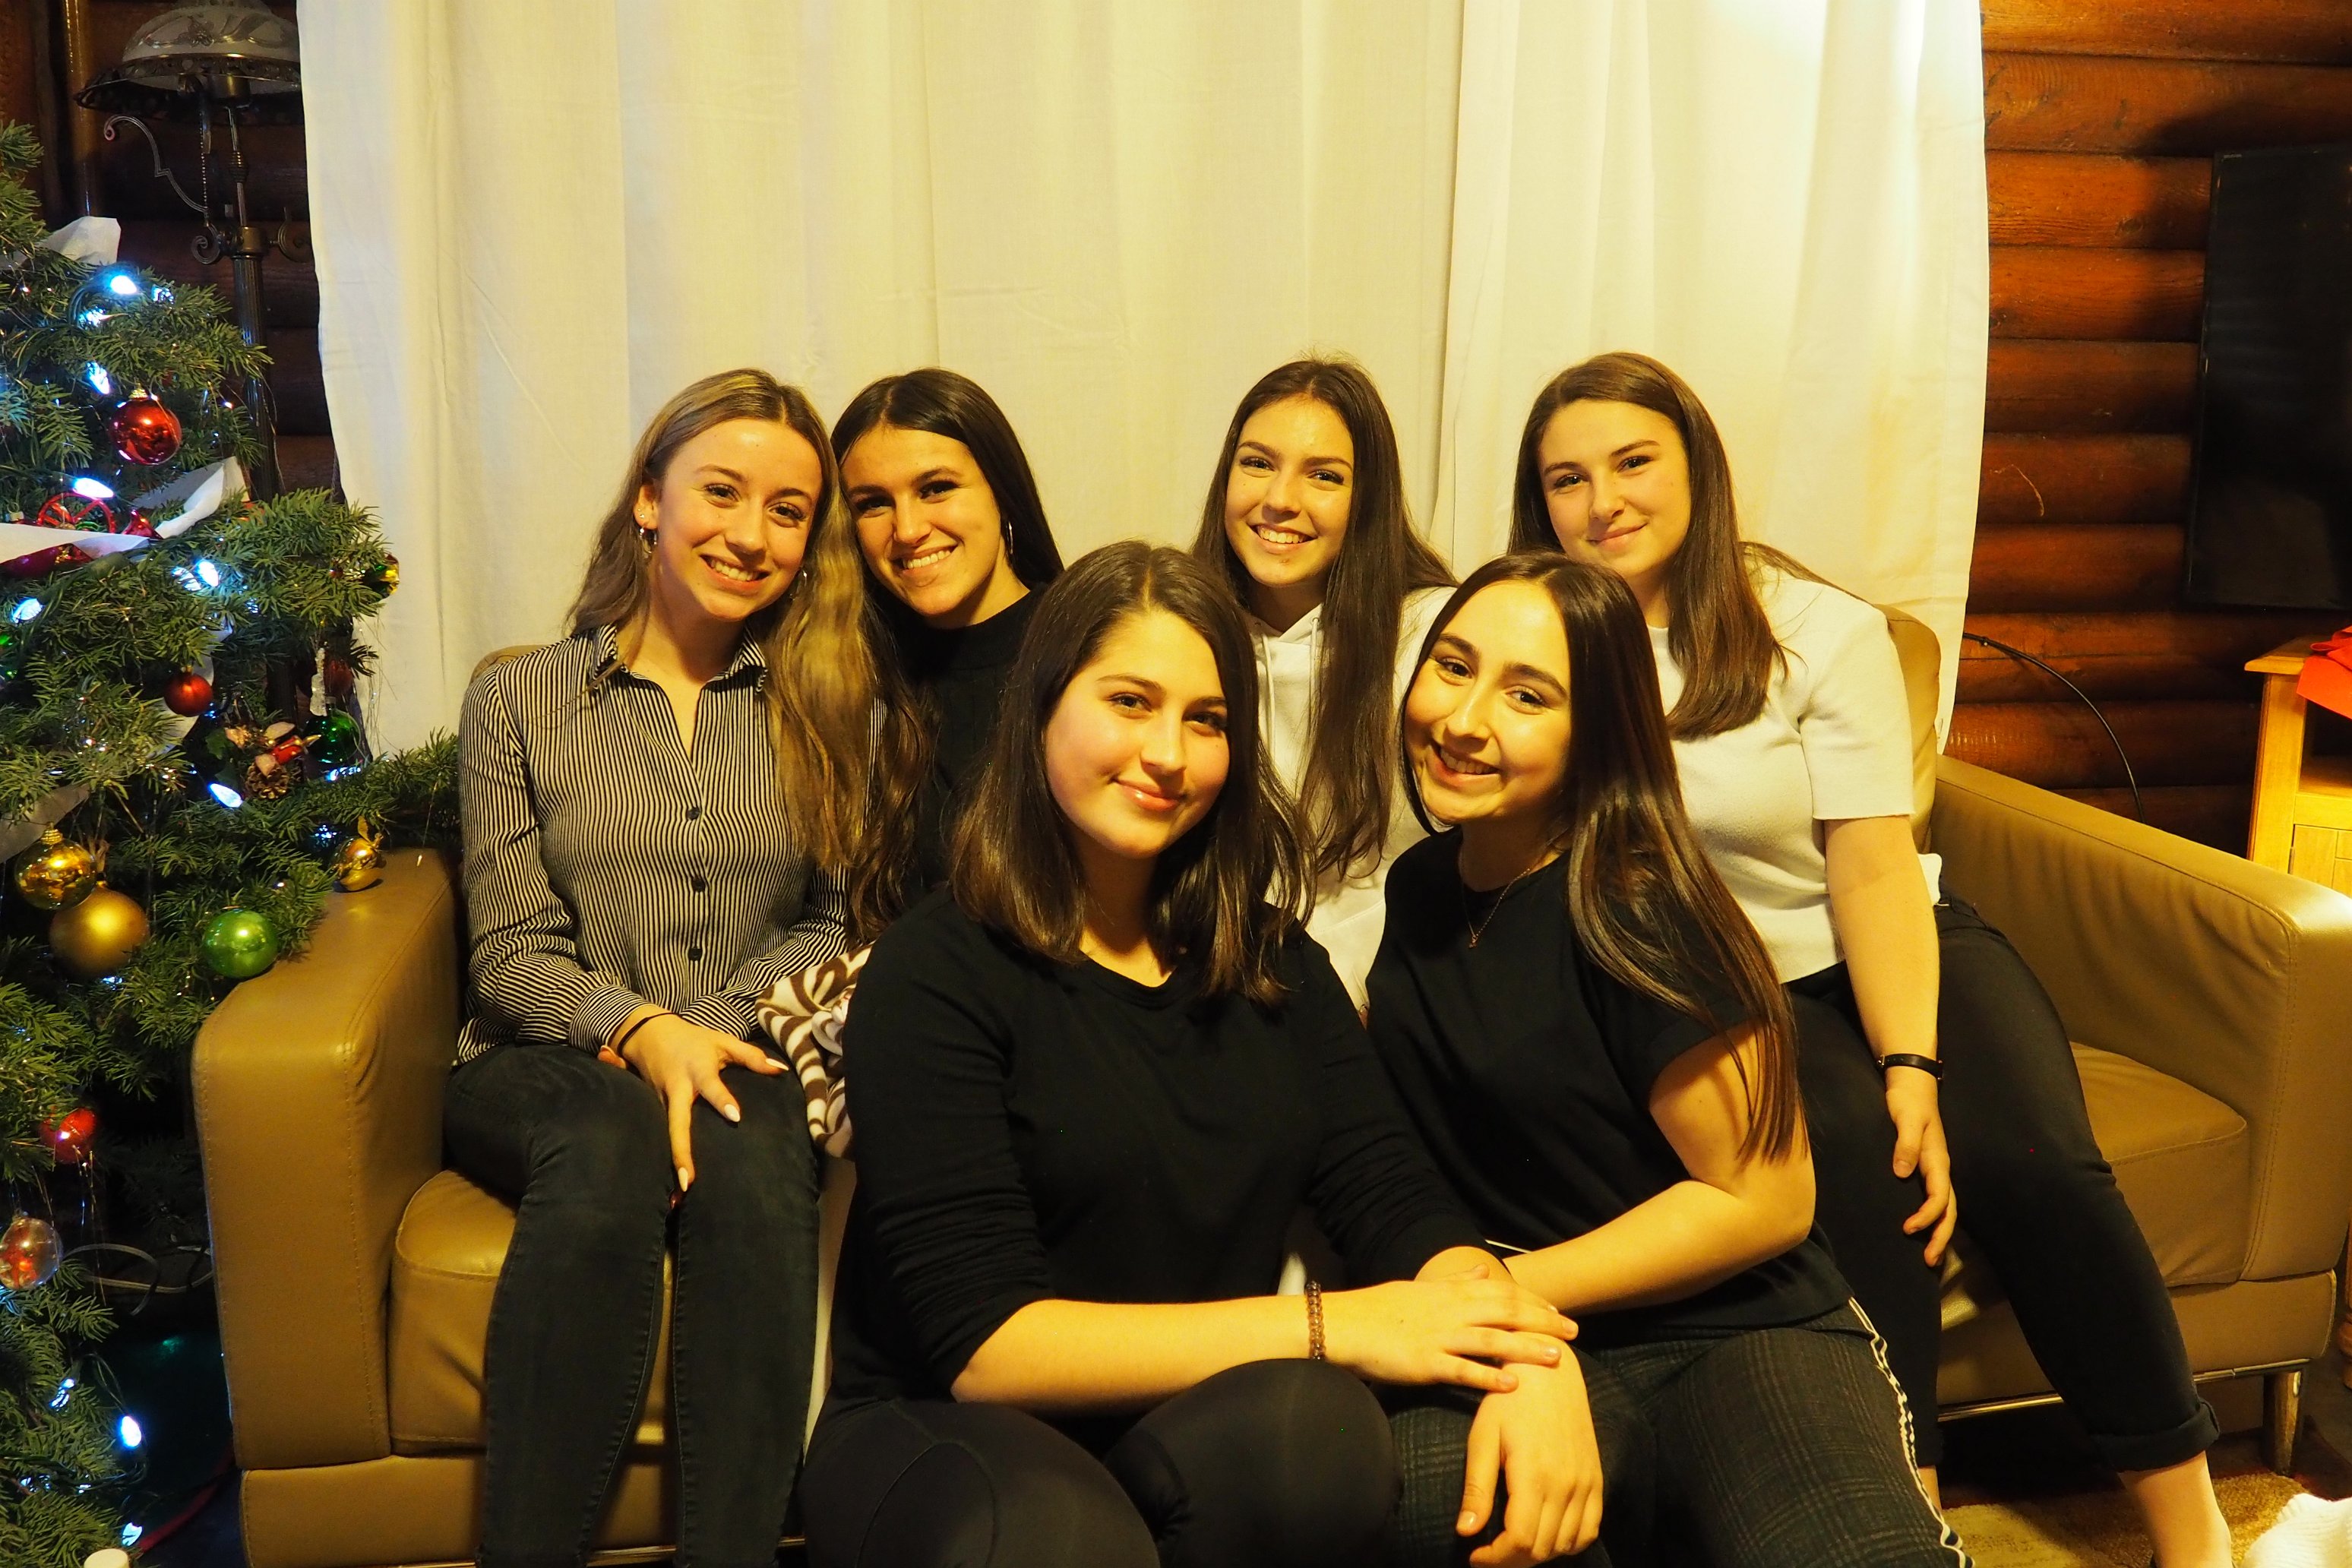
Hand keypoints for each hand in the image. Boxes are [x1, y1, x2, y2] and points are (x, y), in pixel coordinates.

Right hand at [618, 1013, 787, 1190]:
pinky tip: (670, 1194)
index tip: (735, 1116)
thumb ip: (752, 1057)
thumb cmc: (693, 1040)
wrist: (647, 1033)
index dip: (722, 1099)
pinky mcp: (653, 1112)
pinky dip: (663, 1162)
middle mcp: (677, 1090)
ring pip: (665, 1137)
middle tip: (689, 1181)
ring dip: (671, 1165)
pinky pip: (660, 1138)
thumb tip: (782, 1070)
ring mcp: (661, 1103)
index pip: (711, 1085)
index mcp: (697, 1070)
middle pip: (676, 1124)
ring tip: (679, 1199)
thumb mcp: (723, 1041)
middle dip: (681, 1152)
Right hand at [1321, 1263, 1575, 1393]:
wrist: (1344, 1324)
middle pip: (1506, 1313)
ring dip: (1527, 1348)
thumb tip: (1482, 1272)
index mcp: (1451, 1293)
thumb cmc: (1381, 1308)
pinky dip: (1488, 1377)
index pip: (1502, 1293)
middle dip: (1543, 1322)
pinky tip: (1512, 1385)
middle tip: (1573, 1332)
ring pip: (1492, 1341)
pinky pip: (1462, 1371)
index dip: (1533, 1301)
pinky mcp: (1425, 1363)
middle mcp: (1451, 1312)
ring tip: (1557, 1358)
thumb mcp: (1422, 1288)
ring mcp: (1439, 1337)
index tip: (1557, 1311)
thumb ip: (1455, 1282)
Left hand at [1460, 1357, 1603, 1564]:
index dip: (1495, 1559)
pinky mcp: (1596, 1479)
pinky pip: (1590, 1529)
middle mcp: (1566, 1485)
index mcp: (1534, 1476)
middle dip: (1511, 1560)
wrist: (1549, 1372)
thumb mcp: (1483, 1439)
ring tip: (1512, 1546)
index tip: (1475, 1556)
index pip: (1519, 1541)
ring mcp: (1585, 1484)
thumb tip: (1465, 1531)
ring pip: (1566, 1544)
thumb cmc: (1508, 1401)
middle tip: (1489, 1553)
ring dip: (1538, 1554)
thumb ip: (1477, 1489)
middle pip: (1541, 1549)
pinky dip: (1569, 1543)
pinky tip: (1547, 1536)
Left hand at [1883, 1068, 1956, 1266]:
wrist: (1912, 1082)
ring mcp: (1935, 1169)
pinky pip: (1934, 1198)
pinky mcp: (1926, 1167)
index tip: (1908, 1229)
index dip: (1927, 1216)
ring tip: (1929, 1257)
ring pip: (1945, 1207)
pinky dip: (1932, 1218)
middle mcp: (1940, 1168)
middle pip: (1948, 1209)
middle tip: (1929, 1261)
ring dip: (1939, 1232)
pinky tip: (1923, 1230)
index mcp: (1937, 1159)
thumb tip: (1903, 1173)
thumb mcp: (1906, 1118)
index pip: (1939, 1196)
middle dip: (1941, 1236)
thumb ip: (1906, 1144)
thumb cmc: (1908, 1099)